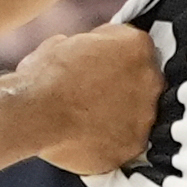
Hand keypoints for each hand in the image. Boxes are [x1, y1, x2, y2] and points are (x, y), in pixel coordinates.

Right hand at [17, 24, 161, 175]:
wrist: (36, 113)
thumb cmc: (44, 76)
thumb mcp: (65, 41)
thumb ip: (89, 45)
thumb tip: (84, 52)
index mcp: (137, 46)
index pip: (135, 48)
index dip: (114, 56)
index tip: (98, 65)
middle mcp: (150, 79)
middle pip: (143, 81)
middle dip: (123, 86)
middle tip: (93, 93)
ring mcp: (145, 115)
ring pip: (137, 114)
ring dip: (120, 115)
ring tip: (88, 118)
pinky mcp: (133, 145)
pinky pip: (125, 141)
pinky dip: (111, 142)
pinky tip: (88, 137)